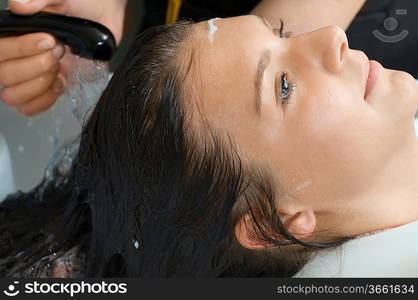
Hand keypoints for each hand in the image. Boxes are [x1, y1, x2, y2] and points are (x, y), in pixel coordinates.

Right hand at [1, 0, 125, 115]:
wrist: (103, 16)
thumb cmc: (80, 4)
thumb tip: (18, 6)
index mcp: (12, 33)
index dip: (22, 49)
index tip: (49, 40)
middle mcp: (15, 56)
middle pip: (5, 76)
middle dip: (38, 66)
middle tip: (59, 51)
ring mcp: (30, 75)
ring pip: (14, 96)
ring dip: (41, 83)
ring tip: (60, 66)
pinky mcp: (47, 88)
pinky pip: (30, 108)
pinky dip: (46, 99)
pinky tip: (61, 81)